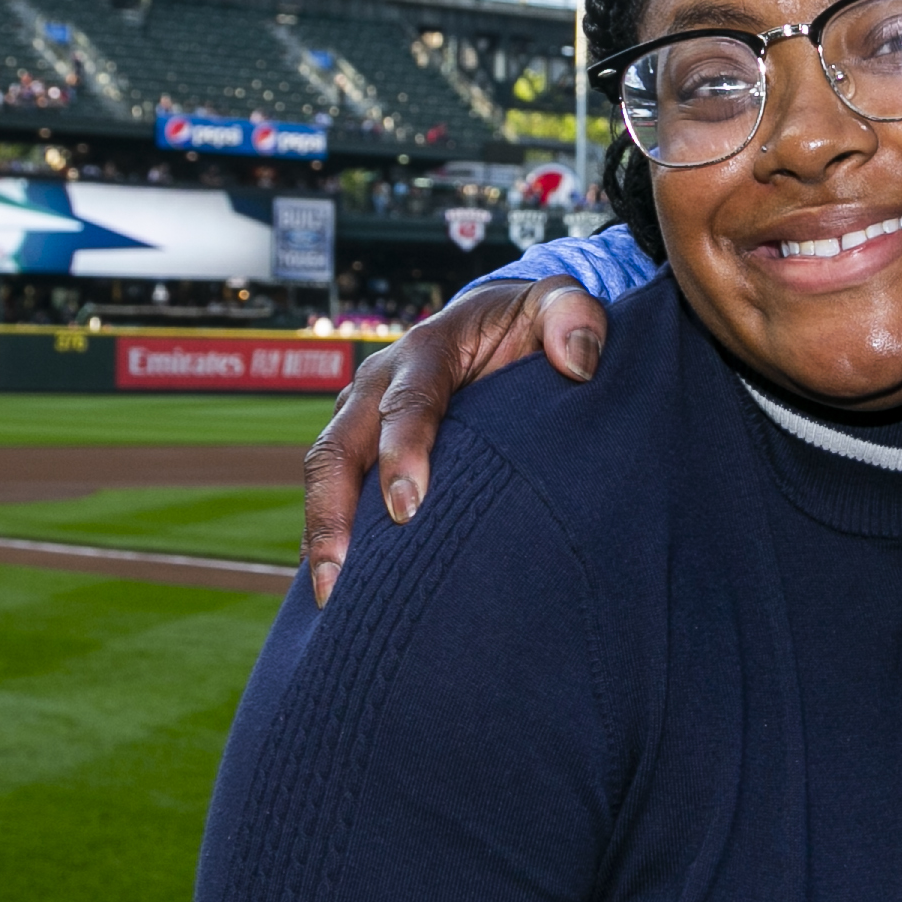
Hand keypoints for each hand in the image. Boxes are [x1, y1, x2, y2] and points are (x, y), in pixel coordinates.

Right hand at [299, 277, 611, 602]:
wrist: (494, 324)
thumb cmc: (528, 324)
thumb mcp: (557, 303)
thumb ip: (573, 315)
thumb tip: (579, 362)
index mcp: (427, 349)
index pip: (407, 400)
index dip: (401, 451)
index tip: (408, 509)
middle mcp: (378, 382)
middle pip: (338, 447)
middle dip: (334, 512)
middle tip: (344, 576)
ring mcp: (361, 417)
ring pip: (325, 474)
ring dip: (322, 535)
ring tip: (333, 598)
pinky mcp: (360, 447)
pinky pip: (333, 493)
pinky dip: (330, 538)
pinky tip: (339, 592)